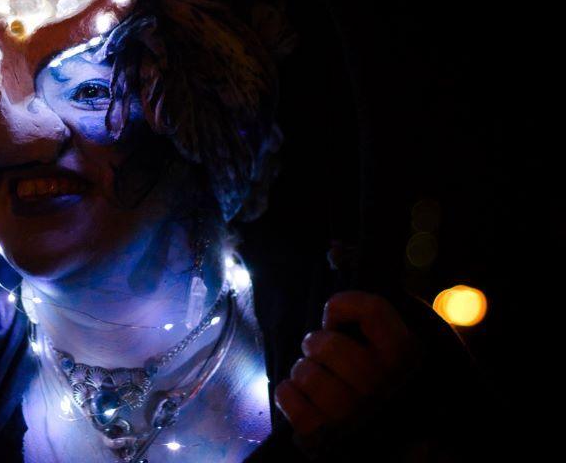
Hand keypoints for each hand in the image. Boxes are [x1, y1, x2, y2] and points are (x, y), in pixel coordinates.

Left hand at [273, 291, 419, 449]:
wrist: (394, 444)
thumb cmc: (386, 381)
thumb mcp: (390, 337)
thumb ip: (364, 293)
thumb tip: (335, 248)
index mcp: (405, 355)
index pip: (370, 309)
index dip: (341, 306)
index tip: (336, 319)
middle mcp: (383, 385)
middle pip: (328, 343)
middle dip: (316, 343)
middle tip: (322, 353)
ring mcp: (355, 414)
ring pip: (306, 373)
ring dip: (302, 371)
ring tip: (315, 377)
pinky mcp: (327, 437)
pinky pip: (289, 400)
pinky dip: (287, 394)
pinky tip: (300, 396)